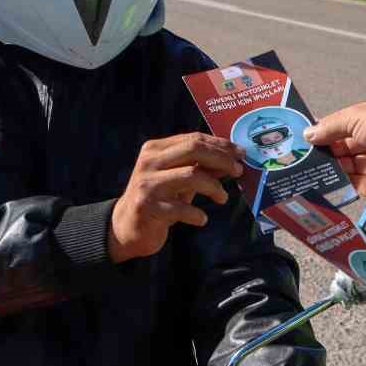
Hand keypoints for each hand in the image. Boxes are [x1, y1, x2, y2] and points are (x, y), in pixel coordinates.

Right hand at [108, 134, 243, 262]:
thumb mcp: (177, 178)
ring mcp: (148, 184)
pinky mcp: (148, 207)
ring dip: (214, 187)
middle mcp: (149, 162)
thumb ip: (200, 167)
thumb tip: (231, 161)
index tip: (240, 153)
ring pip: (191, 176)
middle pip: (193, 149)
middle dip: (221, 159)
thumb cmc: (157, 198)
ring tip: (222, 198)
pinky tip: (201, 219)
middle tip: (239, 171)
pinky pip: (182, 208)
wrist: (126, 226)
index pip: (193, 138)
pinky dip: (197, 214)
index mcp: (155, 149)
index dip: (220, 145)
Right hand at [304, 97, 365, 193]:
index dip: (323, 134)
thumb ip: (331, 126)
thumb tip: (307, 134)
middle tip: (298, 162)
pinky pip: (358, 186)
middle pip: (343, 151)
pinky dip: (342, 186)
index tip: (301, 143)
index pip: (341, 129)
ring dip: (330, 171)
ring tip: (306, 175)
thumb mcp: (357, 116)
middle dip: (324, 155)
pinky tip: (324, 187)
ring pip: (348, 169)